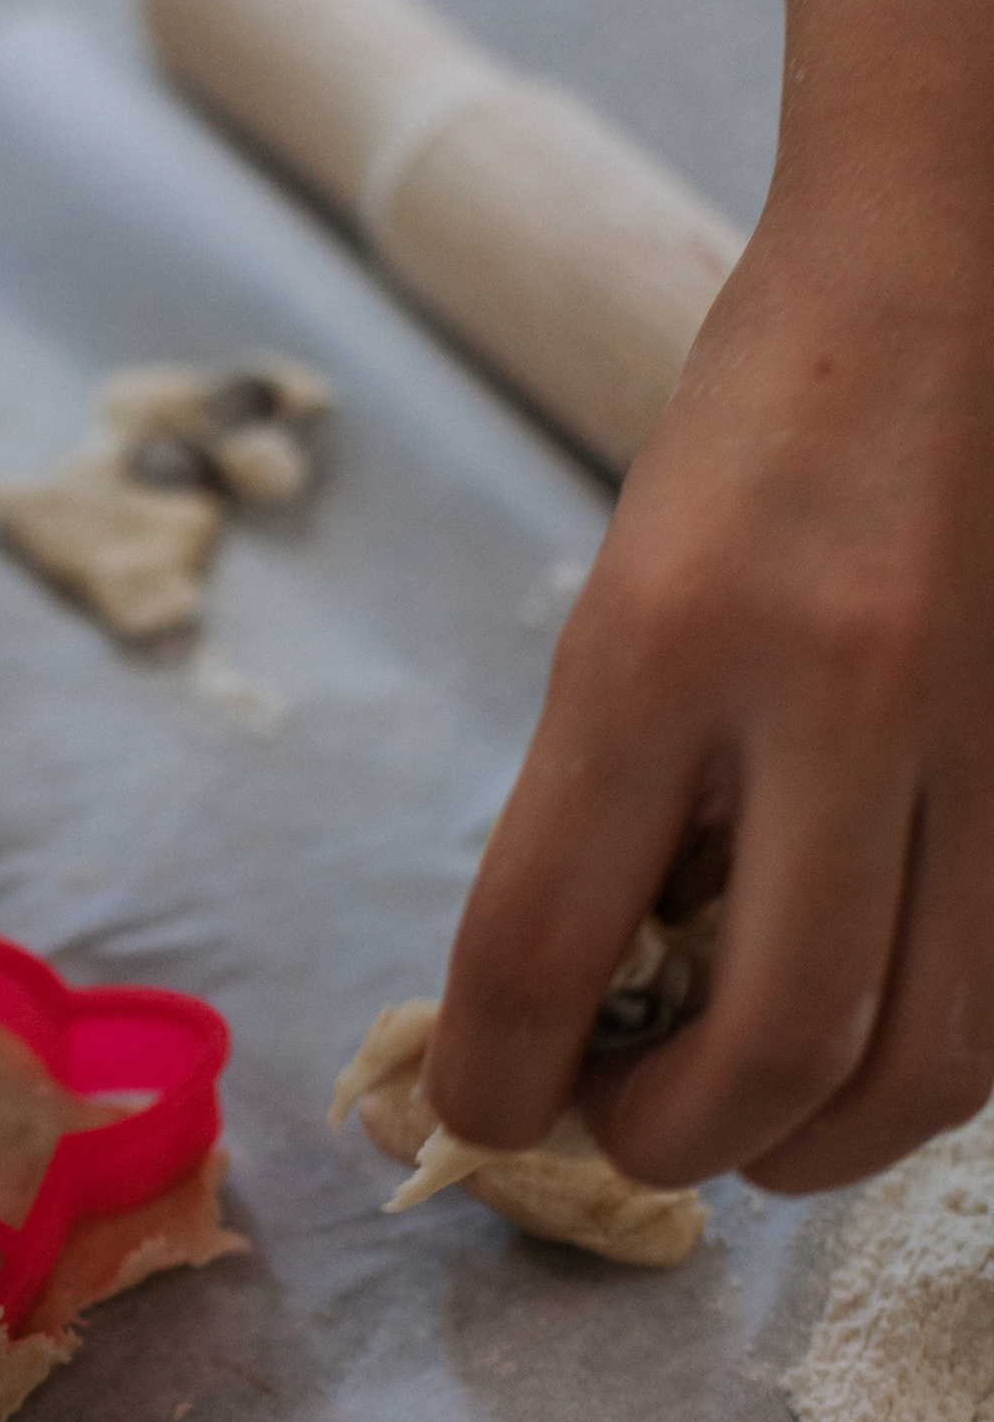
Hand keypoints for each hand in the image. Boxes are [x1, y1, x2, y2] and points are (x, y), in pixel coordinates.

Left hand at [427, 160, 993, 1195]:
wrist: (952, 278)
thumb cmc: (760, 436)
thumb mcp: (621, 608)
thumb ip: (592, 811)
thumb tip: (560, 1017)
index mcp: (667, 644)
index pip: (545, 942)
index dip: (494, 1080)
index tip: (478, 1111)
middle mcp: (839, 699)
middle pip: (772, 1046)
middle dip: (669, 1143)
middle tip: (618, 1126)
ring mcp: (981, 739)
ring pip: (924, 1059)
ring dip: (808, 1143)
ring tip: (735, 1117)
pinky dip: (916, 1066)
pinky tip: (853, 1045)